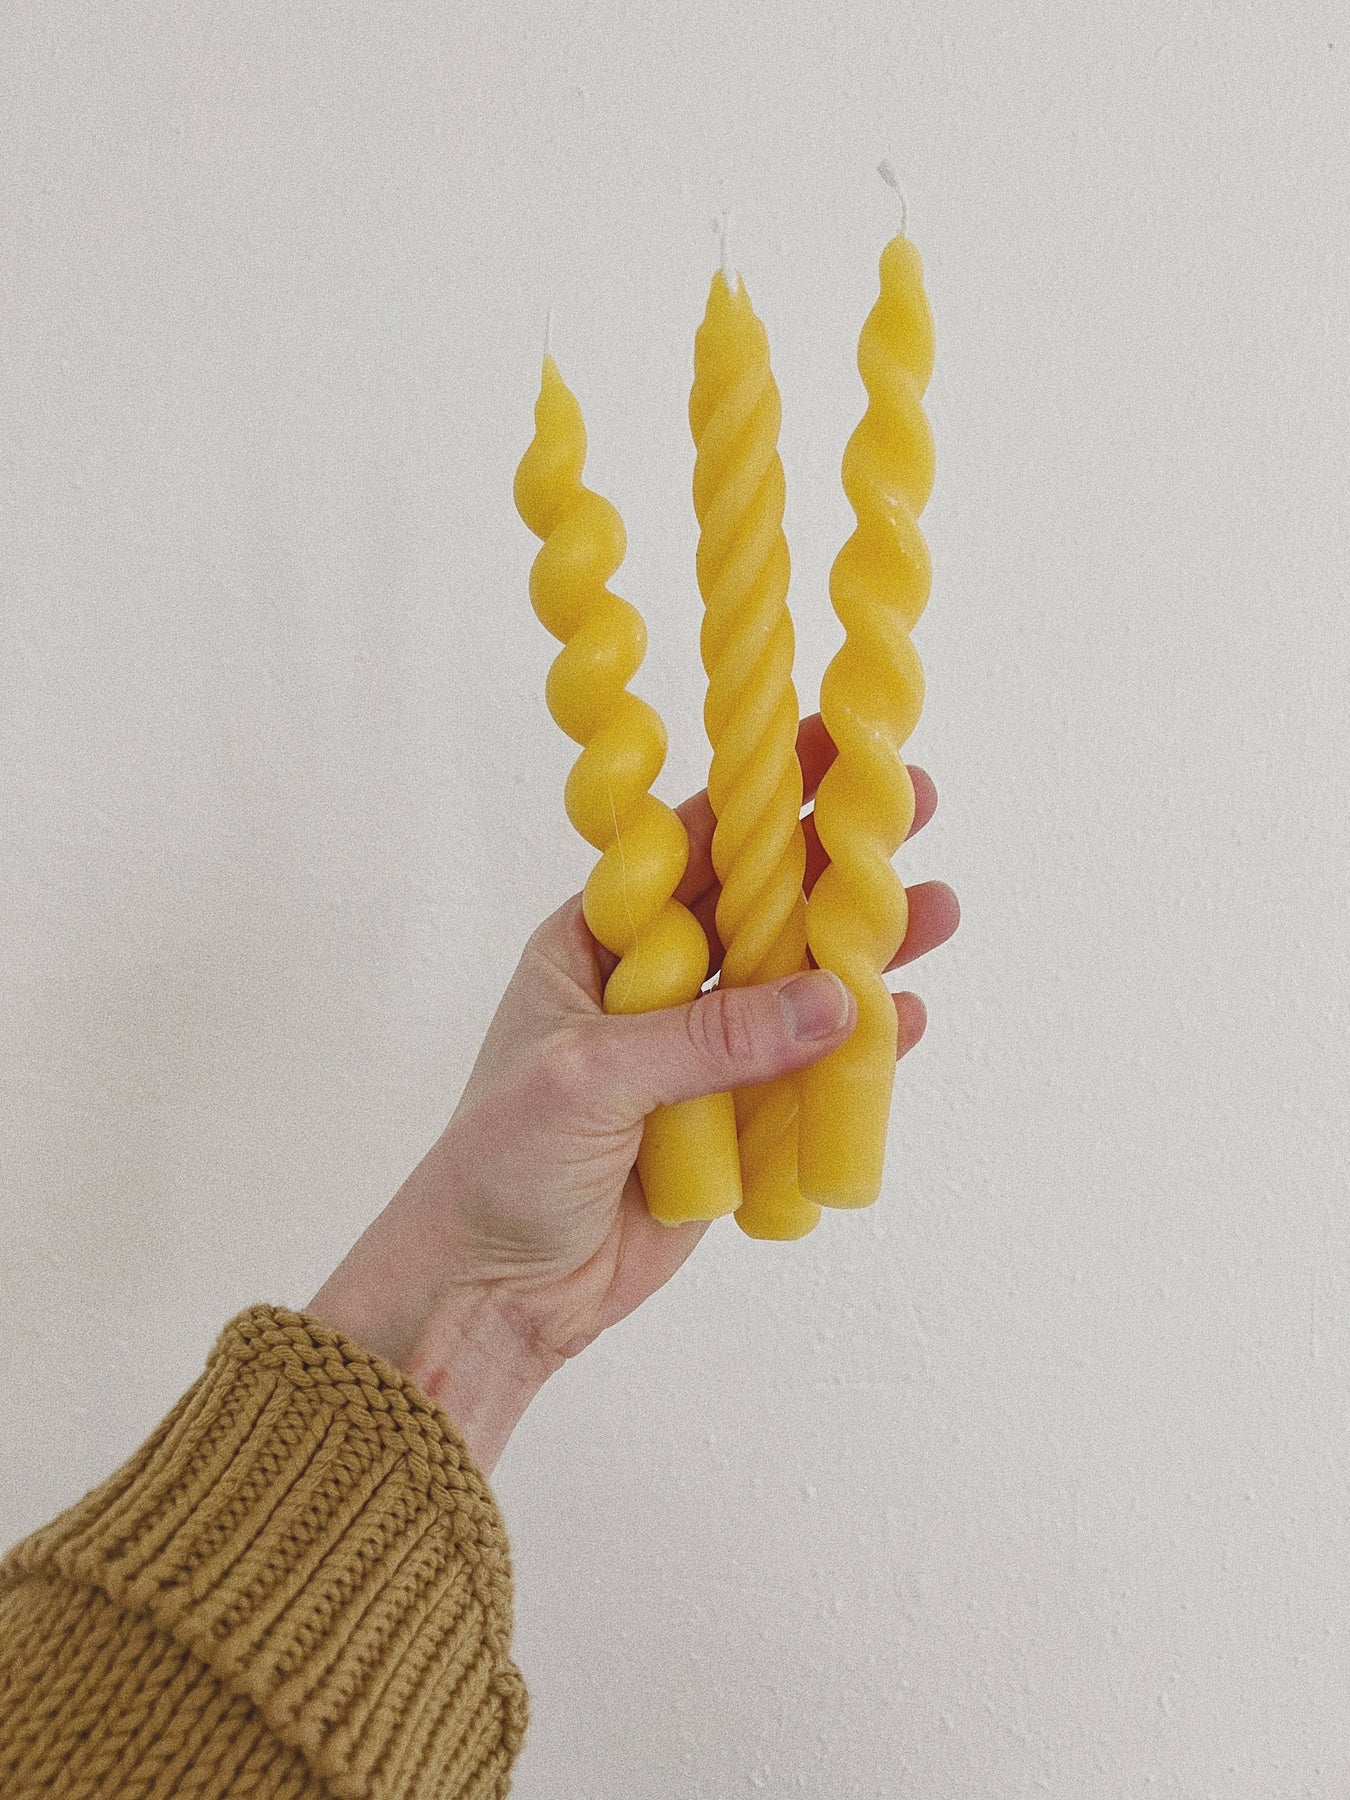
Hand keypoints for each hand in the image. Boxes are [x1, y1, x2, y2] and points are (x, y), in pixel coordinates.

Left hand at [307, 714, 959, 1471]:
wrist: (494, 1292)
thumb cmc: (501, 1163)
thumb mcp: (592, 1080)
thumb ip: (711, 1038)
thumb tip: (837, 1000)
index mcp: (600, 943)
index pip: (692, 848)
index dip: (761, 795)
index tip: (831, 745)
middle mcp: (656, 986)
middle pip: (761, 906)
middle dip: (831, 860)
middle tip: (909, 807)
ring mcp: (700, 1053)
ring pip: (797, 986)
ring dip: (862, 952)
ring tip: (936, 909)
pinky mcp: (736, 1121)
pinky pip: (808, 1074)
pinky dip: (857, 1052)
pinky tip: (907, 1021)